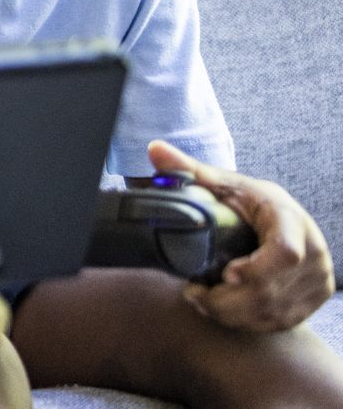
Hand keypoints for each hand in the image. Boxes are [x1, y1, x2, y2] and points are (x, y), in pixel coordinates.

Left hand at [150, 139, 336, 332]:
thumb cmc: (252, 203)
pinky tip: (223, 311)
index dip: (258, 269)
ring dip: (232, 313)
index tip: (226, 273)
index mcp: (291, 220)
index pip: (286, 253)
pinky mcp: (313, 301)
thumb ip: (190, 170)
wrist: (285, 222)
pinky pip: (278, 322)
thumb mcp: (225, 184)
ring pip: (273, 311)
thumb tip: (155, 150)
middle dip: (227, 299)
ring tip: (201, 301)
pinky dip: (247, 321)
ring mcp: (316, 280)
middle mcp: (314, 252)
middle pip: (272, 291)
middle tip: (193, 293)